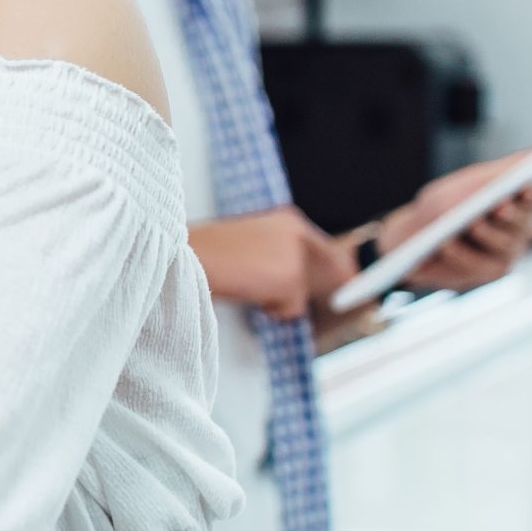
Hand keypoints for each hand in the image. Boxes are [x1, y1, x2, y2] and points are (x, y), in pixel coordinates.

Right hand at [189, 208, 354, 320]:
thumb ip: (282, 257)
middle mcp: (297, 232)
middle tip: (283, 293)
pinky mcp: (289, 278)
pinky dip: (271, 309)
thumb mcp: (251, 246)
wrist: (186, 257)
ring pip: (303, 293)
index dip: (337, 270)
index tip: (344, 283)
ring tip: (249, 286)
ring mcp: (294, 254)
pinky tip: (248, 293)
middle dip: (315, 286)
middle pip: (331, 270)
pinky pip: (291, 308)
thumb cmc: (207, 254)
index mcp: (288, 220)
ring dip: (280, 299)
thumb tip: (312, 280)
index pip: (329, 250)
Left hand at [381, 153, 531, 292]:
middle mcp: (521, 229)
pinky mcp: (487, 273)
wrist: (414, 236)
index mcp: (520, 201)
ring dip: (484, 234)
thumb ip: (502, 170)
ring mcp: (507, 253)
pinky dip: (458, 253)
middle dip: (512, 215)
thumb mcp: (468, 182)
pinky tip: (444, 244)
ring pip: (503, 245)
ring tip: (468, 224)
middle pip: (525, 223)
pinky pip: (477, 265)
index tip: (529, 187)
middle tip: (500, 208)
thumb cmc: (447, 204)